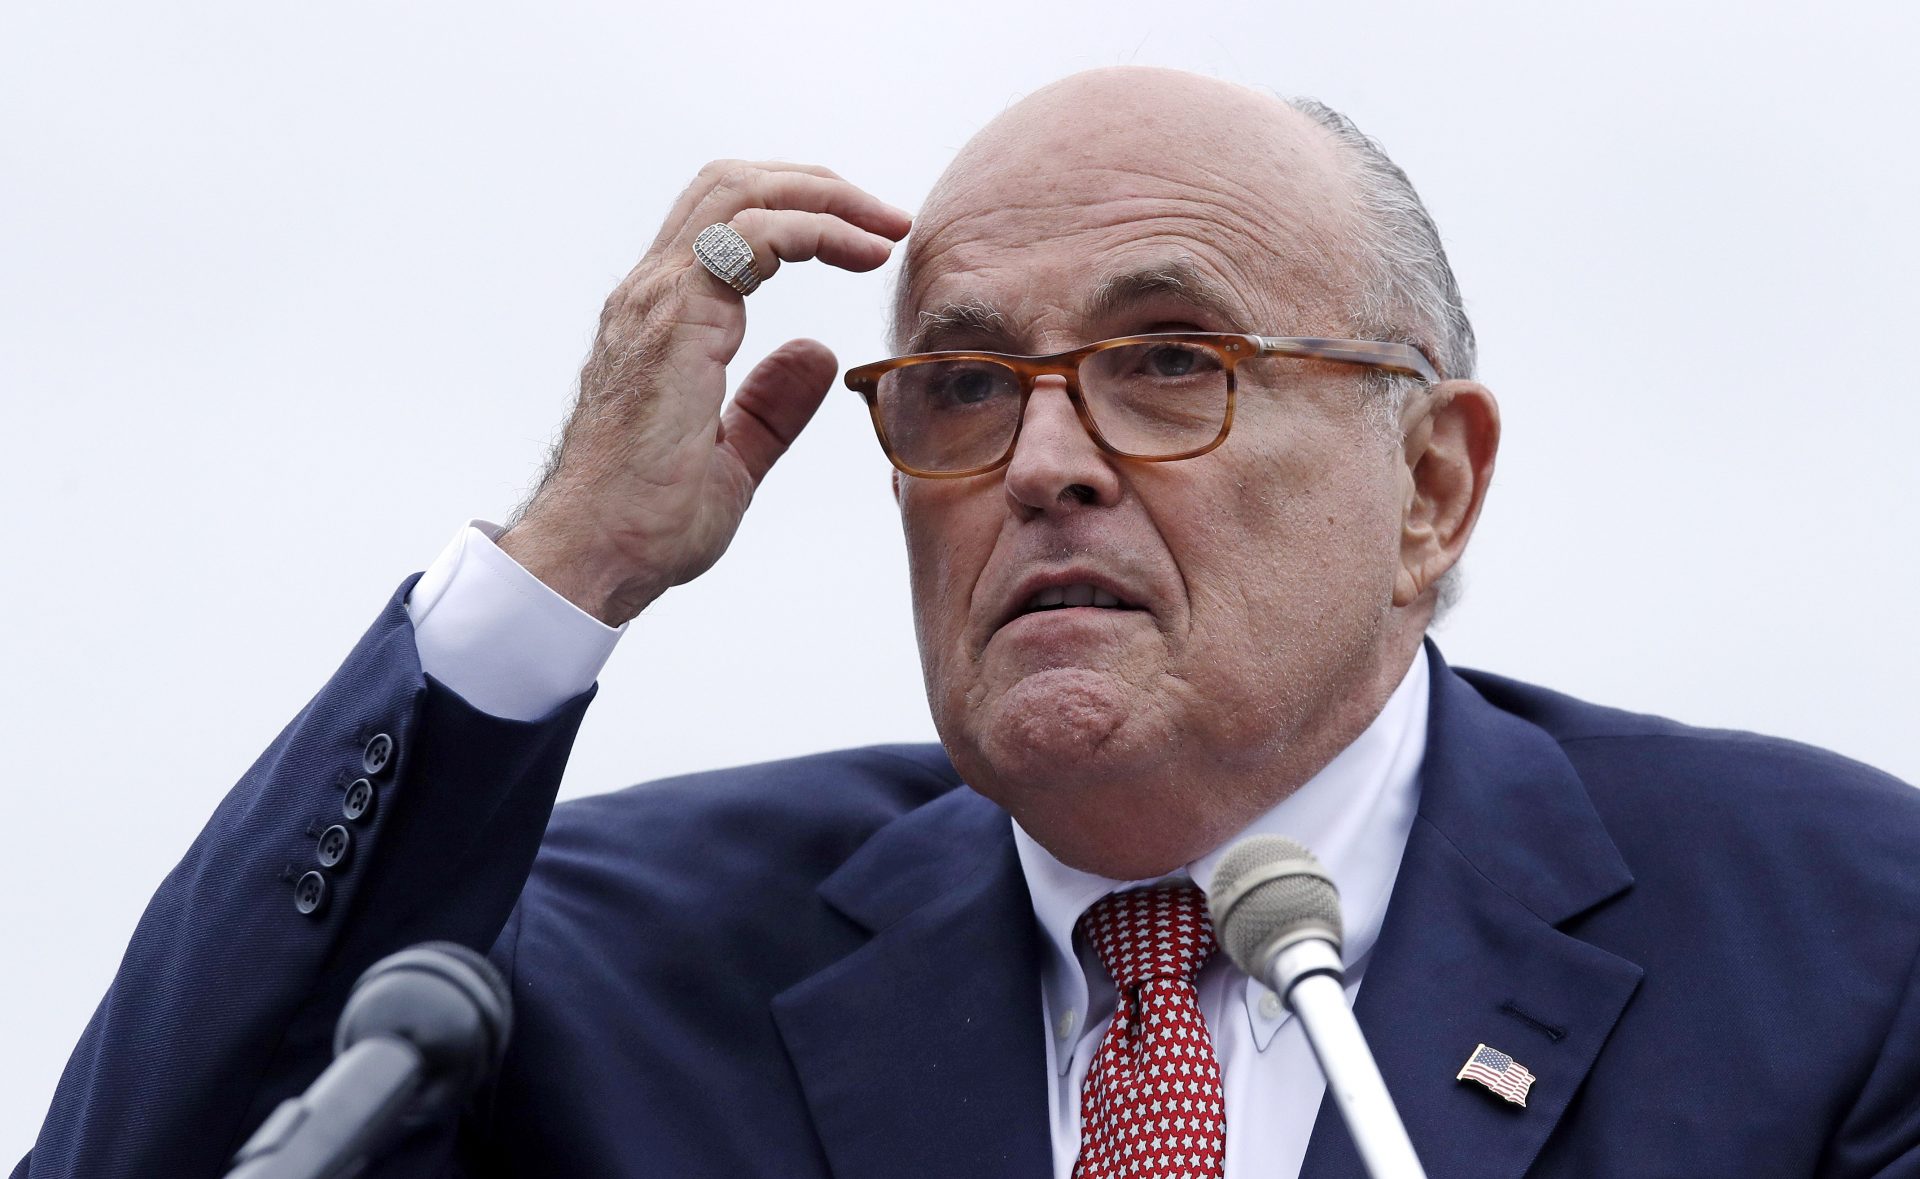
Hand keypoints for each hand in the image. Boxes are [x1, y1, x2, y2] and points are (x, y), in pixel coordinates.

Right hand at [499, 161, 910, 624]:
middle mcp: (652, 293)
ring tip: (886, 224)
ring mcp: (658, 299)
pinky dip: (816, 229)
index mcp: (663, 318)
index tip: (868, 242)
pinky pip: (755, 236)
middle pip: (733, 184)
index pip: (724, 220)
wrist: (598, 554)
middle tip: (888, 216)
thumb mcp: (731, 457)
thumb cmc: (646, 520)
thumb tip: (817, 356)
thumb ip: (772, 405)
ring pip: (741, 193)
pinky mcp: (676, 318)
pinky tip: (861, 255)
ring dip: (826, 197)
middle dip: (818, 185)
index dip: (800, 212)